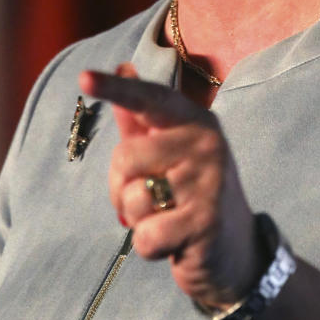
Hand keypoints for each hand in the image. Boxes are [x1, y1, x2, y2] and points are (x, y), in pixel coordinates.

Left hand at [80, 64, 260, 306]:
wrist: (237, 253)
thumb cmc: (191, 196)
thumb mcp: (168, 152)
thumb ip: (140, 116)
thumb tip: (123, 66)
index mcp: (195, 121)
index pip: (150, 98)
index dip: (115, 88)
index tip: (83, 77)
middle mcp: (207, 144)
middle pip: (125, 157)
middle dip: (122, 187)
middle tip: (153, 199)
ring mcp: (209, 182)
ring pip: (134, 198)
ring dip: (138, 219)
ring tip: (167, 219)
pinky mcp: (206, 223)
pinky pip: (146, 236)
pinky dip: (150, 246)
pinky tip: (175, 243)